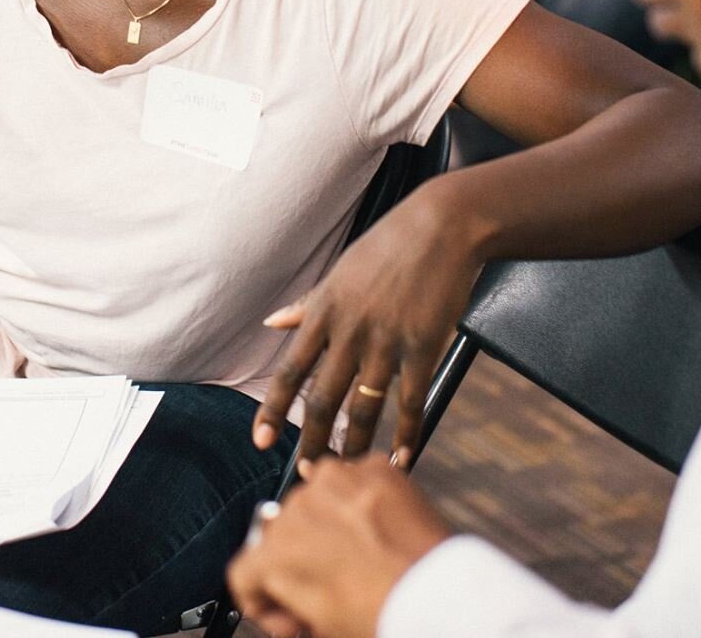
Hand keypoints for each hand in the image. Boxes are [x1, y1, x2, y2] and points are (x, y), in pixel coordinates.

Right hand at [227, 455, 453, 637]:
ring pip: (319, 499)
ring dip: (330, 524)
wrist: (441, 596)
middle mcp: (298, 505)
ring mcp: (338, 479)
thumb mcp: (319, 624)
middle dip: (301, 560)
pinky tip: (383, 533)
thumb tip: (288, 601)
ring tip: (362, 558)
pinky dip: (364, 503)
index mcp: (275, 552)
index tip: (290, 615)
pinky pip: (357, 481)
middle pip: (282, 533)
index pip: (244, 572)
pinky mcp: (376, 467)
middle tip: (331, 589)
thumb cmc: (379, 616)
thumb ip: (289, 603)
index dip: (264, 601)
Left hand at [253, 191, 480, 462]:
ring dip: (354, 444)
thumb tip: (271, 323)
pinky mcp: (422, 347)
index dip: (272, 409)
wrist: (440, 227)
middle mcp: (349, 330)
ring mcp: (386, 341)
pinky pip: (411, 401)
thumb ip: (307, 304)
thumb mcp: (340, 271)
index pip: (290, 370)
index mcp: (325, 311)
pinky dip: (407, 434)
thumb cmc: (388, 246)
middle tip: (308, 473)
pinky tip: (403, 457)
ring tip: (349, 468)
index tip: (259, 441)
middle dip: (312, 441)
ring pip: (363, 407)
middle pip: (322, 398)